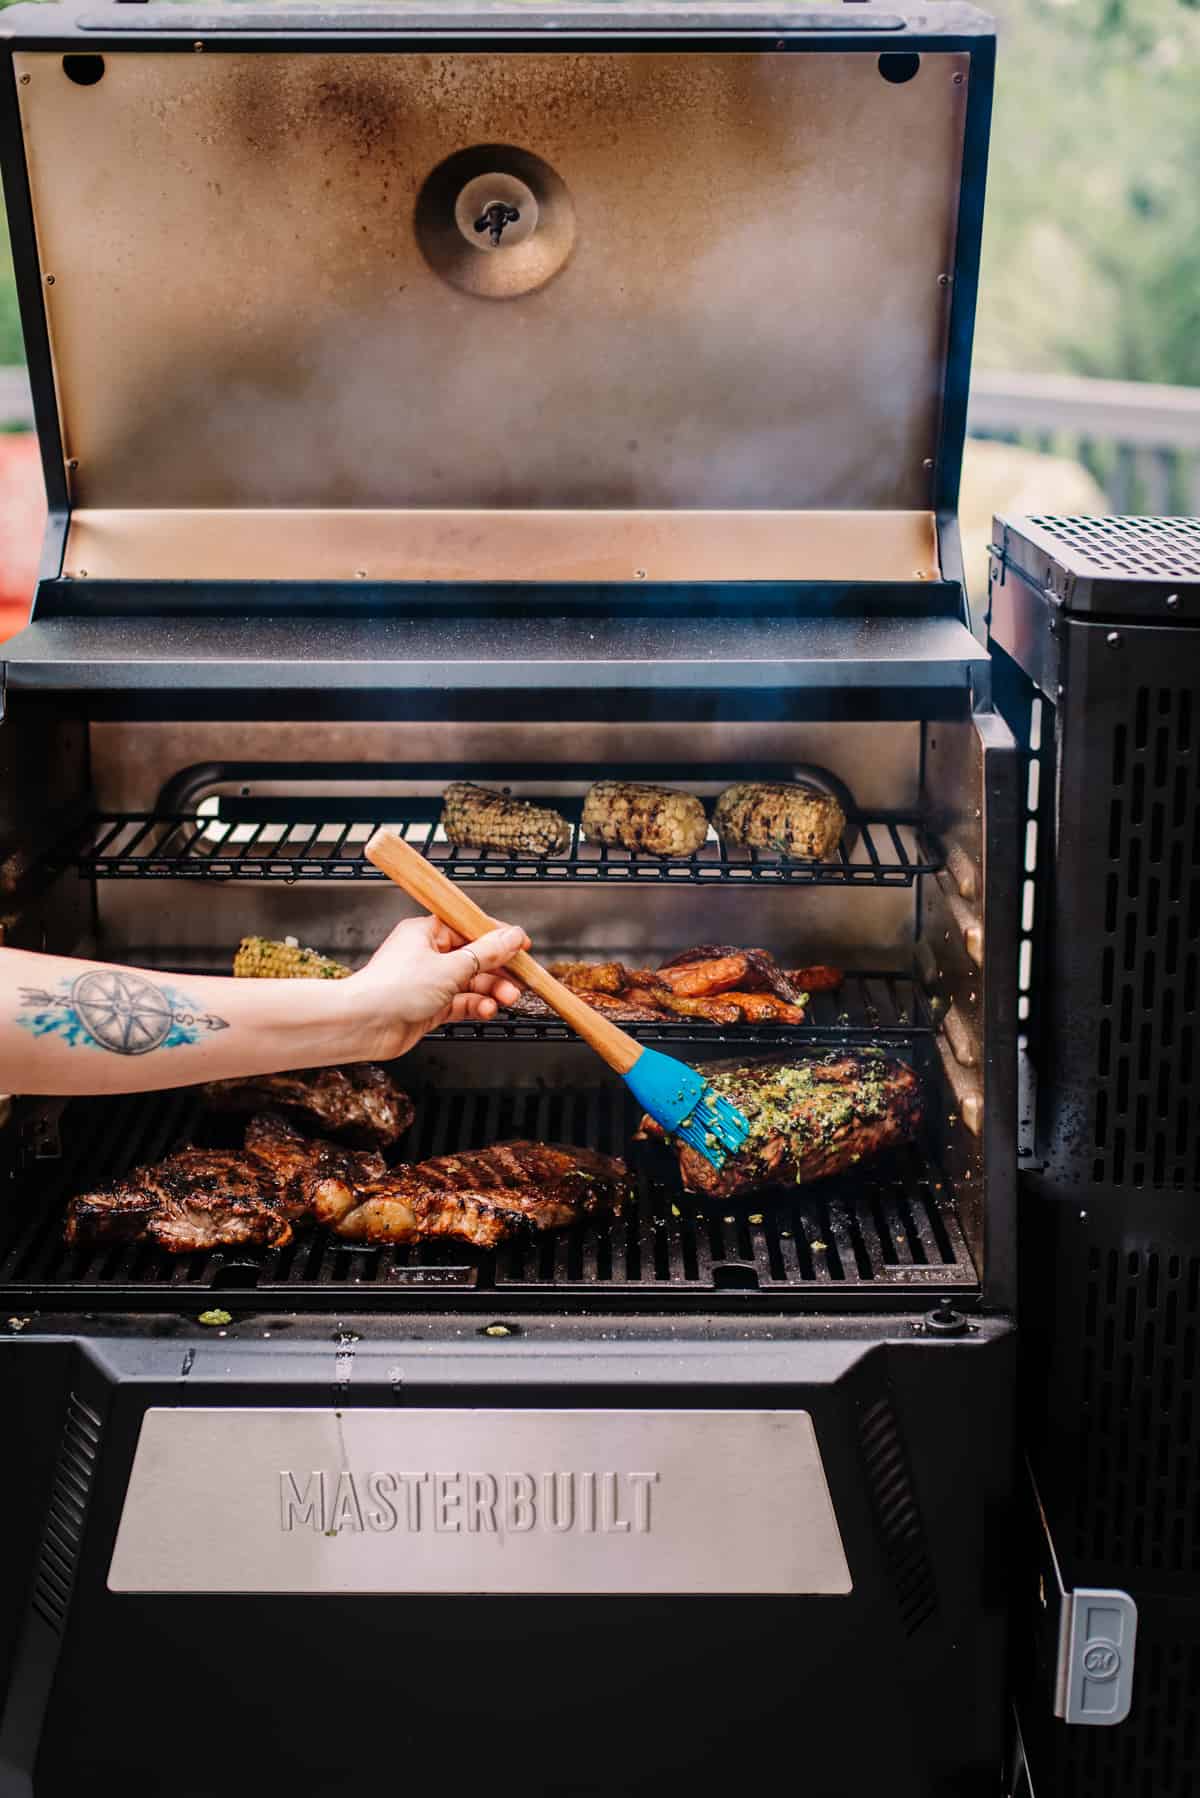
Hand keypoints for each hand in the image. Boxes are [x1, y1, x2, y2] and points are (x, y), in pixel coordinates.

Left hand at [343, 914, 529, 1058]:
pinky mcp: (430, 1007)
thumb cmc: (391, 989)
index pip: (471, 928)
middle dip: (499, 970)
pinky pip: (462, 1003)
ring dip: (491, 990)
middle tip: (519, 979)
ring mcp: (429, 982)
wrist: (362, 1025)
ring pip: (471, 982)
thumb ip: (486, 954)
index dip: (498, 937)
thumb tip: (511, 936)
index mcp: (427, 932)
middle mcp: (428, 955)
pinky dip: (477, 1006)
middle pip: (475, 957)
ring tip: (506, 998)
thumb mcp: (450, 967)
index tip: (522, 946)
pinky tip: (487, 1010)